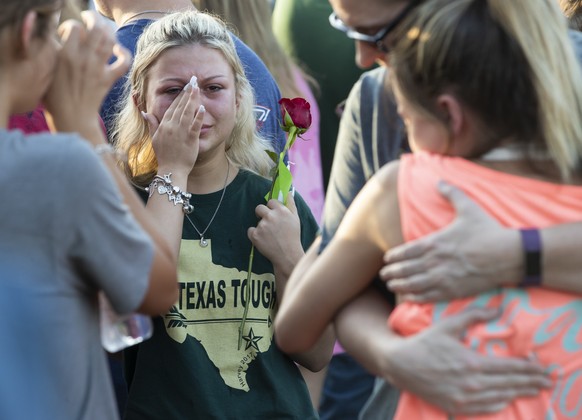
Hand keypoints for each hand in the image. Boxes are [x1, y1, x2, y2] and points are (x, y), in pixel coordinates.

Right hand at [44, 11, 130, 134]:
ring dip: (108, 31)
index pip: (73, 27)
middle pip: (96, 28)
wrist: (71, 118)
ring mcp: (98, 68)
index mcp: (65, 55)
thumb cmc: (54, 97)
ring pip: (110, 40)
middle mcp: (84, 59)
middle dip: (94, 19)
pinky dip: (124, 53)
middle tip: (90, 19)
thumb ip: (52, 52)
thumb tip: (58, 39)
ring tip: (103, 29)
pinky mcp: (108, 79)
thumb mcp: (46, 70)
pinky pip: (123, 62)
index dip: (70, 25)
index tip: (67, 34)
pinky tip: (118, 50)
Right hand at [144, 85, 203, 175]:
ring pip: (187, 112)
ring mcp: (180, 133)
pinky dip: (198, 116)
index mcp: (164, 125)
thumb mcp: (154, 139)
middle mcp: (171, 127)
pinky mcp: (190, 139)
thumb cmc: (164, 156)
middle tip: (193, 80)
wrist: (171, 170)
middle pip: (180, 106)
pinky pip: (194, 125)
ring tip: (197, 88)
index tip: (185, 86)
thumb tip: (144, 112)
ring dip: (192, 99)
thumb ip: (152, 124)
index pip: (172, 107)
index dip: (179, 95)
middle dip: (187, 92)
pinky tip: (202, 107)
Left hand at [248, 194, 302, 273]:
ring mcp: (262, 226)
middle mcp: (271, 216)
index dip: (271, 208)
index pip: (271, 201)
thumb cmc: (293, 237)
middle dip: (261, 214)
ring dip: (261, 227)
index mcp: (281, 210)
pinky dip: (254, 235)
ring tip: (270, 236)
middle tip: (267, 223)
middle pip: (259, 208)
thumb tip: (287, 193)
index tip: (273, 214)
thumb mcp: (295, 218)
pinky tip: (263, 240)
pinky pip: (250, 231)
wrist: (287, 255)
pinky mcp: (255, 235)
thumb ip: (291, 204)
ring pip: (256, 222)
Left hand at [380, 181, 521, 301]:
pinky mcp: (453, 291)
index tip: (386, 259)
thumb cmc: (487, 231)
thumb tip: (440, 181)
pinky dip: (414, 297)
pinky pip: (428, 297)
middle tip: (383, 274)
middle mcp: (434, 262)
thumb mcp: (468, 208)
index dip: (393, 257)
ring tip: (391, 285)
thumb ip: (452, 193)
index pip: (404, 252)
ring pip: (412, 285)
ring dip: (399, 285)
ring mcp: (442, 278)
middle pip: (405, 270)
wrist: (507, 255)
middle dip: (391, 272)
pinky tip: (407, 297)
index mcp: (434, 243)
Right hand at [384, 307, 550, 414]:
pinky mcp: (456, 406)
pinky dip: (500, 404)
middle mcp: (472, 383)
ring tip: (533, 390)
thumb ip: (472, 316)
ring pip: (500, 398)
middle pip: (510, 384)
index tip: (542, 367)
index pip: (510, 368)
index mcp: (472, 362)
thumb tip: (496, 309)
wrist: (400, 365)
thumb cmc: (424, 343)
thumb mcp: (447, 325)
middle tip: (546, 380)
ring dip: (519, 393)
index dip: (530, 368)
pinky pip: (485, 408)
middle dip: (531, 382)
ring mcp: (464, 398)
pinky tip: (506, 399)